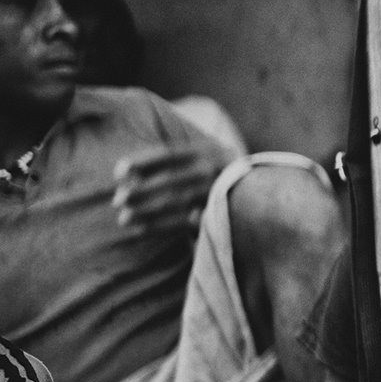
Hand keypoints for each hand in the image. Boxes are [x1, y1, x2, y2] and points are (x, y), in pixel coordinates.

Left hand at [113, 145, 227, 235]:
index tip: (118, 172)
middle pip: (168, 181)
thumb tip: (129, 172)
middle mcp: (211, 171)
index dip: (140, 162)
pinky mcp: (217, 214)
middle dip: (140, 191)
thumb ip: (175, 158)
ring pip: (175, 203)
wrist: (263, 190)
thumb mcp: (206, 153)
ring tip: (123, 218)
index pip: (167, 155)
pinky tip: (141, 230)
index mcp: (205, 151)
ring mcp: (215, 193)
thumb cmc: (220, 169)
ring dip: (146, 212)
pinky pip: (184, 222)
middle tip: (117, 200)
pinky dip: (160, 226)